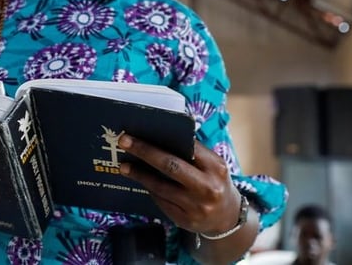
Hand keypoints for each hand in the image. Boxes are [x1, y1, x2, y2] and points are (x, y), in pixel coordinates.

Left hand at [118, 134, 241, 234]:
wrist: (227, 218)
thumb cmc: (215, 182)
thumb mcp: (213, 166)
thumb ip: (194, 154)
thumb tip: (160, 138)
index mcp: (216, 167)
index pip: (188, 148)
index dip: (164, 140)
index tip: (142, 131)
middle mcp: (207, 187)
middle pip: (170, 166)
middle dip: (145, 152)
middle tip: (124, 141)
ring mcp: (196, 206)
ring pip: (160, 187)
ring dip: (139, 174)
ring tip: (124, 166)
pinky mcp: (184, 220)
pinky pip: (161, 201)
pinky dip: (149, 188)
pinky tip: (139, 180)